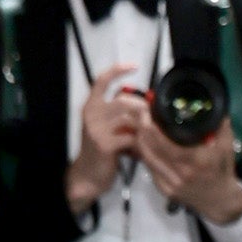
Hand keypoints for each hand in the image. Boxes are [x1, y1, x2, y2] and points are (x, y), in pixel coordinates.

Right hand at [66, 71, 148, 214]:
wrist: (88, 176)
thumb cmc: (100, 151)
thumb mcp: (106, 128)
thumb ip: (120, 116)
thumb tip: (145, 106)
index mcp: (91, 106)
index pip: (102, 80)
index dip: (118, 70)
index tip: (134, 66)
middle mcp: (92, 114)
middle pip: (124, 101)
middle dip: (143, 109)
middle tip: (153, 119)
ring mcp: (97, 129)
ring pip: (130, 119)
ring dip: (143, 128)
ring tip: (149, 138)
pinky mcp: (105, 145)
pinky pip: (131, 138)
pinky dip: (140, 144)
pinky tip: (142, 152)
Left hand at [131, 104, 241, 226]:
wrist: (220, 202)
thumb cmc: (222, 172)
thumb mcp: (227, 146)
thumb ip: (220, 125)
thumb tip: (213, 103)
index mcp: (197, 160)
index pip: (166, 142)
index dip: (152, 127)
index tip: (148, 111)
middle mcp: (182, 173)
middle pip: (151, 148)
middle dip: (142, 128)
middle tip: (140, 113)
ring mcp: (172, 184)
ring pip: (147, 158)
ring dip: (140, 140)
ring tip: (139, 125)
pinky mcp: (165, 190)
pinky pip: (149, 168)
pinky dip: (144, 153)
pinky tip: (143, 143)